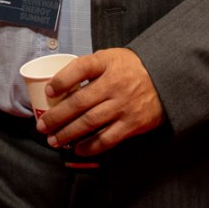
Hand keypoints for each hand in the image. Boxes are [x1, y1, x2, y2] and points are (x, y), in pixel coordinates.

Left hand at [36, 47, 164, 157]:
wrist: (166, 78)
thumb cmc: (131, 68)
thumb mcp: (111, 58)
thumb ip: (89, 68)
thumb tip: (58, 85)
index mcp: (107, 63)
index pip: (81, 67)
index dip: (62, 80)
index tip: (49, 91)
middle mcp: (114, 84)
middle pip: (79, 102)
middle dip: (56, 116)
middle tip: (42, 126)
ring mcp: (123, 105)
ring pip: (89, 123)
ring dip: (68, 134)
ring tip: (54, 141)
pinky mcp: (132, 124)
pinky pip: (107, 139)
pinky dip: (89, 146)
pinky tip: (77, 149)